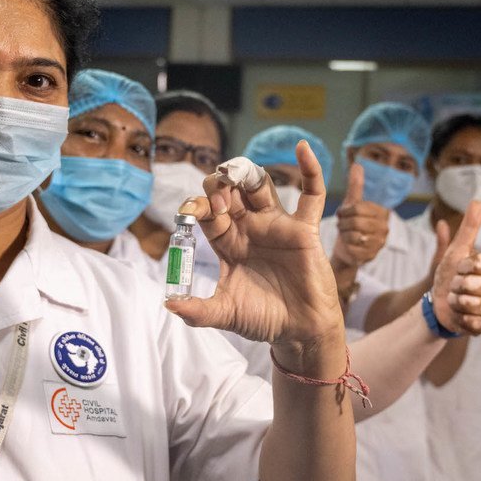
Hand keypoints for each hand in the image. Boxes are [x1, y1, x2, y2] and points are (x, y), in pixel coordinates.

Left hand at [166, 141, 343, 372]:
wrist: (300, 331)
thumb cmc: (264, 319)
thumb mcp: (226, 313)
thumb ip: (198, 310)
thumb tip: (168, 305)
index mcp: (228, 244)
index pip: (209, 215)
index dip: (199, 207)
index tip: (191, 210)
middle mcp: (250, 229)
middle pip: (231, 193)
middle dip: (220, 186)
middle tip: (216, 193)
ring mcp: (277, 226)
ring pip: (262, 187)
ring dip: (249, 175)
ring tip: (238, 175)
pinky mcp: (304, 229)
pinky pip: (312, 195)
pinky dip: (310, 170)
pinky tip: (302, 148)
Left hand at [331, 163, 388, 267]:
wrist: (347, 251)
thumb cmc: (350, 224)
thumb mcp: (352, 204)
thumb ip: (356, 186)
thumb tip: (357, 165)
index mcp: (382, 212)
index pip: (358, 207)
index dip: (345, 211)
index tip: (342, 214)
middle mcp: (385, 227)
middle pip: (356, 221)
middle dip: (344, 223)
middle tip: (341, 225)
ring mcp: (379, 243)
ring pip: (354, 234)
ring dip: (344, 234)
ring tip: (345, 233)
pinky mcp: (371, 256)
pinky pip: (353, 248)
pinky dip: (346, 246)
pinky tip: (347, 245)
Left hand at [430, 201, 480, 334]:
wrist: (439, 305)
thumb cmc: (449, 275)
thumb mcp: (456, 251)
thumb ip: (468, 228)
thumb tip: (477, 201)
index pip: (475, 264)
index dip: (460, 267)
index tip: (460, 269)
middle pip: (470, 284)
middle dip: (455, 286)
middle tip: (457, 288)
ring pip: (469, 303)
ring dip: (455, 302)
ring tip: (458, 302)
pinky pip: (471, 321)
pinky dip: (460, 319)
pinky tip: (461, 316)